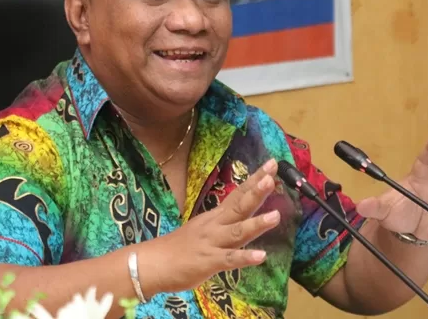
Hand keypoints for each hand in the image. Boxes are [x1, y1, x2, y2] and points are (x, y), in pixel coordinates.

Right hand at [148, 159, 279, 293]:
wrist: (151, 263)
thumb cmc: (178, 248)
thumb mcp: (202, 229)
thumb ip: (223, 224)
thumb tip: (241, 217)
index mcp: (215, 216)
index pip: (238, 194)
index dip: (255, 179)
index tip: (272, 164)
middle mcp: (215, 225)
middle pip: (239, 206)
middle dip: (256, 192)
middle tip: (272, 177)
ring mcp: (212, 243)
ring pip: (237, 231)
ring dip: (256, 223)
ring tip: (275, 216)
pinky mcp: (208, 262)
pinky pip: (229, 259)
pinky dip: (245, 257)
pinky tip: (261, 256)